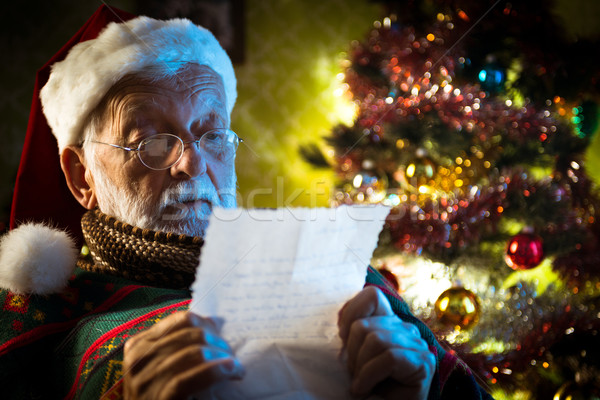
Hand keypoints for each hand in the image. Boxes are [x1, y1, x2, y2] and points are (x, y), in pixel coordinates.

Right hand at [123, 311, 243, 398]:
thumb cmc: (162, 395)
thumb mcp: (165, 365)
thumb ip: (183, 343)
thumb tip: (214, 321)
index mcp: (139, 345)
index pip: (182, 320)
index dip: (208, 325)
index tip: (221, 336)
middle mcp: (138, 360)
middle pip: (191, 335)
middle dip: (217, 342)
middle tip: (230, 354)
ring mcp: (145, 381)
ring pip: (194, 354)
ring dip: (221, 358)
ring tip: (236, 367)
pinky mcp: (160, 399)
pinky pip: (190, 379)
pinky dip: (215, 372)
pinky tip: (231, 371)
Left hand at [338, 286, 435, 398]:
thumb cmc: (368, 387)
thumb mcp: (354, 357)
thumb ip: (351, 337)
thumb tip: (338, 324)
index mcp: (388, 323)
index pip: (372, 296)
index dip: (351, 311)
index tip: (341, 338)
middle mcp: (405, 329)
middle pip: (363, 325)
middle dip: (351, 354)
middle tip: (353, 375)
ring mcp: (417, 344)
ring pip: (375, 340)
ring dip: (360, 368)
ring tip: (360, 385)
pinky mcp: (423, 362)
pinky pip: (389, 357)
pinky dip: (369, 375)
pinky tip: (363, 390)